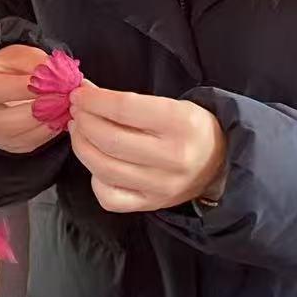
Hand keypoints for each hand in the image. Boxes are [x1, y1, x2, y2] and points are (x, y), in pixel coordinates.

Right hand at [0, 45, 57, 154]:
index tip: (58, 83)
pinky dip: (48, 132)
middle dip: (43, 109)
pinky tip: (60, 118)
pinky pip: (29, 143)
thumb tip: (59, 78)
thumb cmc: (1, 68)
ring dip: (49, 122)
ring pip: (21, 135)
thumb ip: (35, 63)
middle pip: (10, 119)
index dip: (31, 88)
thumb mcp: (16, 55)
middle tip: (67, 98)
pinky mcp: (2, 146)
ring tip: (67, 107)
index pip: (0, 89)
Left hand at [68, 84, 227, 213]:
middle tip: (77, 112)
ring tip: (79, 131)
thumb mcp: (170, 104)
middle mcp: (173, 158)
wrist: (219, 163)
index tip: (79, 95)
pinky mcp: (150, 204)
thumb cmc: (190, 128)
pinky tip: (96, 164)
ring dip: (82, 146)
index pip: (124, 109)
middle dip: (84, 122)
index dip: (94, 100)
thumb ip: (128, 102)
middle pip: (110, 140)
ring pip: (104, 169)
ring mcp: (161, 186)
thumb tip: (85, 92)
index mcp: (181, 123)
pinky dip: (95, 179)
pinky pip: (109, 197)